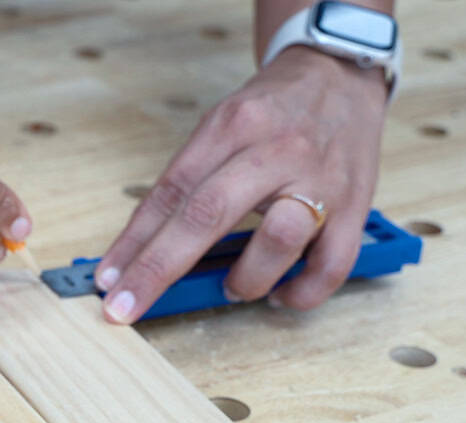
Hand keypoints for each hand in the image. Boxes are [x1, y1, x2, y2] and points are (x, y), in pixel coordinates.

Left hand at [95, 46, 388, 322]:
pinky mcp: (357, 205)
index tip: (107, 280)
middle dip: (159, 268)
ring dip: (247, 280)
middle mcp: (274, 150)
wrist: (340, 74)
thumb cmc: (271, 112)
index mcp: (231, 127)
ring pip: (279, 239)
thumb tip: (144, 249)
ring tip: (232, 290)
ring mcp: (320, 178)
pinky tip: (281, 295)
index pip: (171, 191)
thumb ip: (189, 181)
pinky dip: (302, 292)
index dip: (134, 241)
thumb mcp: (220, 127)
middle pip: (208, 214)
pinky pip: (332, 264)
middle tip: (128, 306)